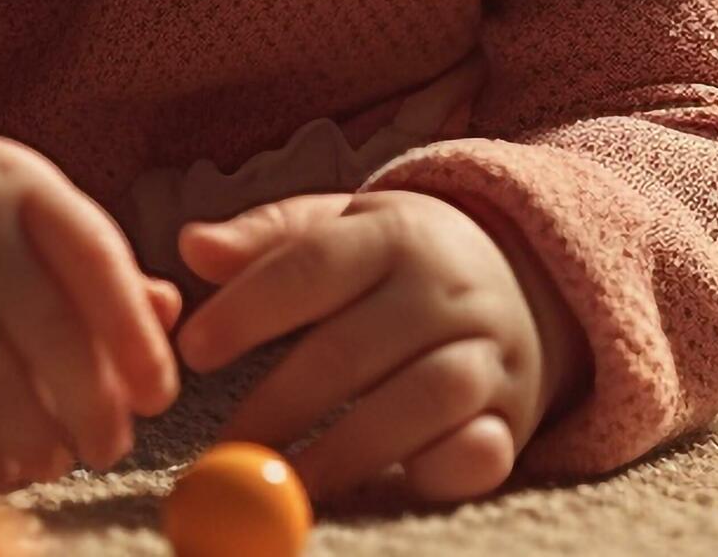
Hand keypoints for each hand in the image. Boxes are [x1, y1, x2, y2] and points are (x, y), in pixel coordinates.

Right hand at [0, 137, 184, 495]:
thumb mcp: (36, 216)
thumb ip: (101, 269)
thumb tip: (167, 318)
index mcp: (23, 183)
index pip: (95, 259)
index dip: (134, 337)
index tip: (158, 398)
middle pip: (47, 329)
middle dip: (93, 404)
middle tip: (112, 447)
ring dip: (38, 441)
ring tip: (58, 460)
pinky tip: (4, 474)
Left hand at [171, 189, 586, 504]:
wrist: (525, 277)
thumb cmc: (398, 261)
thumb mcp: (342, 229)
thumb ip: (267, 239)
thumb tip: (192, 247)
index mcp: (395, 233)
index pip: (315, 265)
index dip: (250, 308)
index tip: (193, 349)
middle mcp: (448, 289)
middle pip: (354, 348)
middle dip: (278, 405)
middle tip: (219, 451)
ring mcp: (488, 352)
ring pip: (418, 402)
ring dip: (341, 452)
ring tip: (280, 486)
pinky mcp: (510, 415)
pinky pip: (479, 448)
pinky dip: (437, 469)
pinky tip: (384, 488)